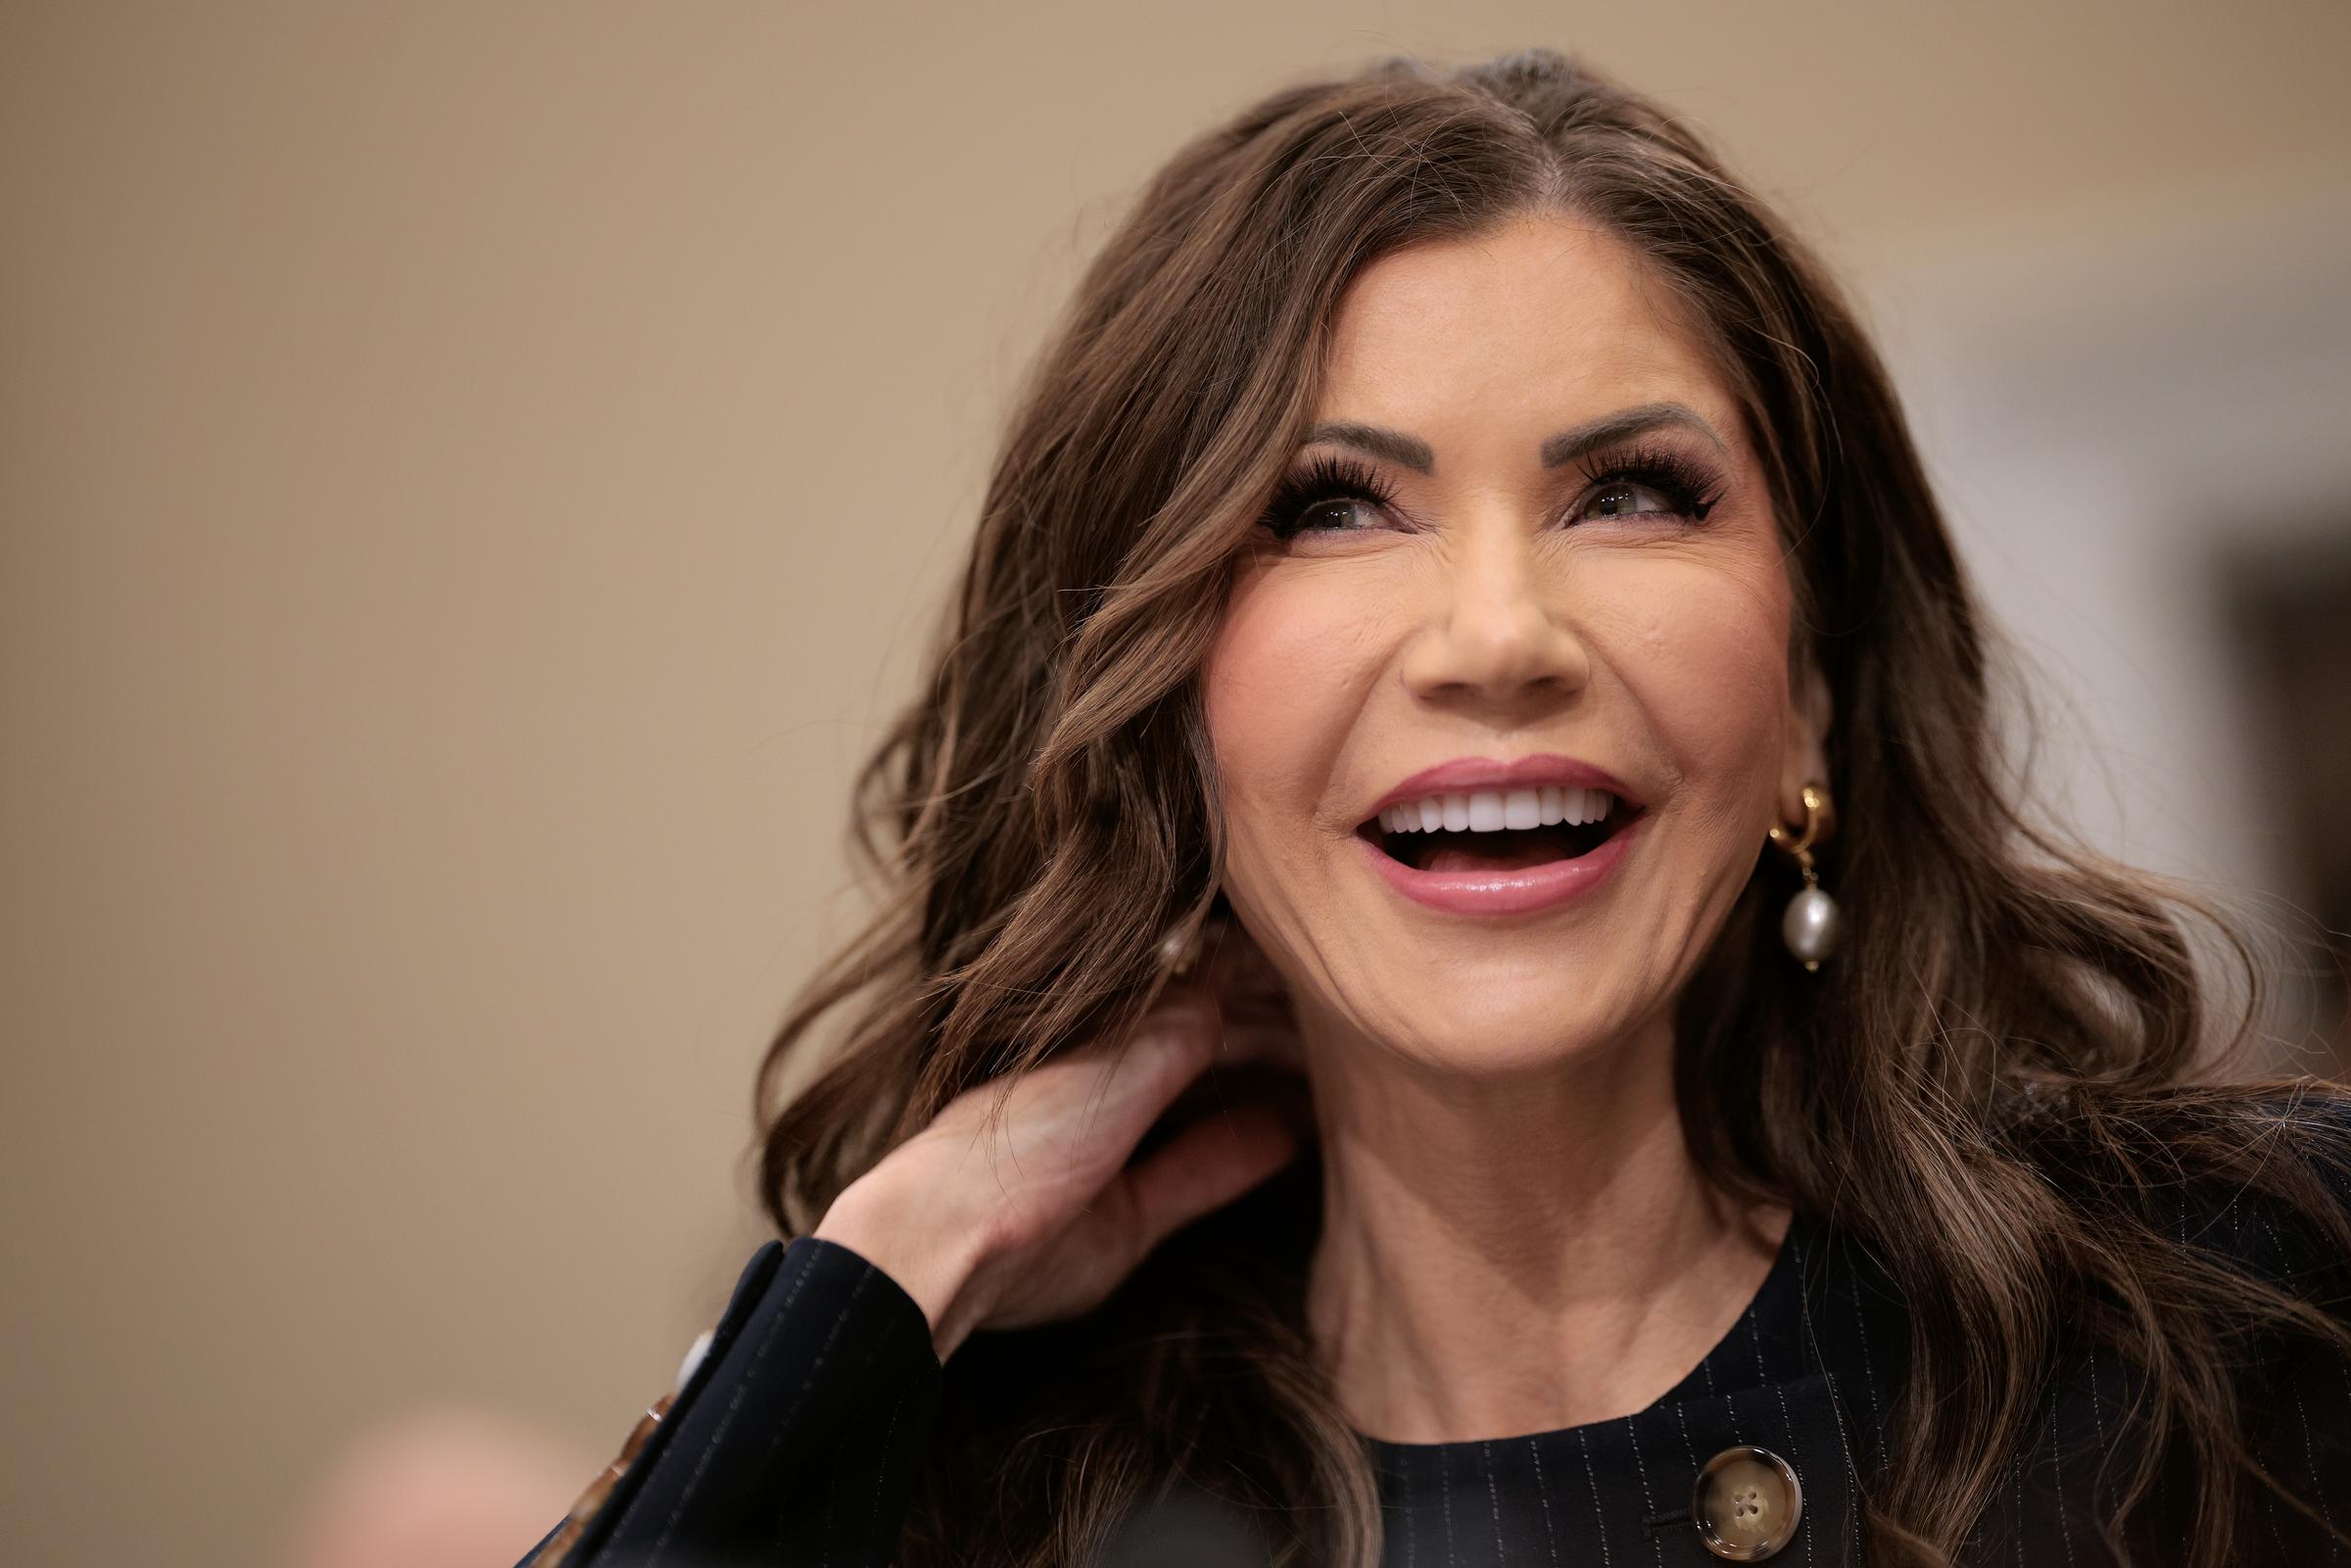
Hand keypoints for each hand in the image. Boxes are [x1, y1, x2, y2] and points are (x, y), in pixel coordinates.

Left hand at [813, 917, 1307, 1362]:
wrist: (959, 1244)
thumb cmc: (1019, 1139)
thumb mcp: (1114, 1070)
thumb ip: (1180, 1030)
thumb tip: (1229, 985)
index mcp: (1095, 1028)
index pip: (1188, 980)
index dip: (1250, 969)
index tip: (1314, 963)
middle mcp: (1108, 1080)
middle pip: (1207, 1038)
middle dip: (1273, 1025)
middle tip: (1346, 1021)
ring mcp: (1118, 1147)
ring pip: (1212, 1099)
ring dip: (1271, 1084)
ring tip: (1339, 1075)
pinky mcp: (1128, 1213)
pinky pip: (1201, 1170)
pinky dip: (1248, 1150)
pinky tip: (1298, 1135)